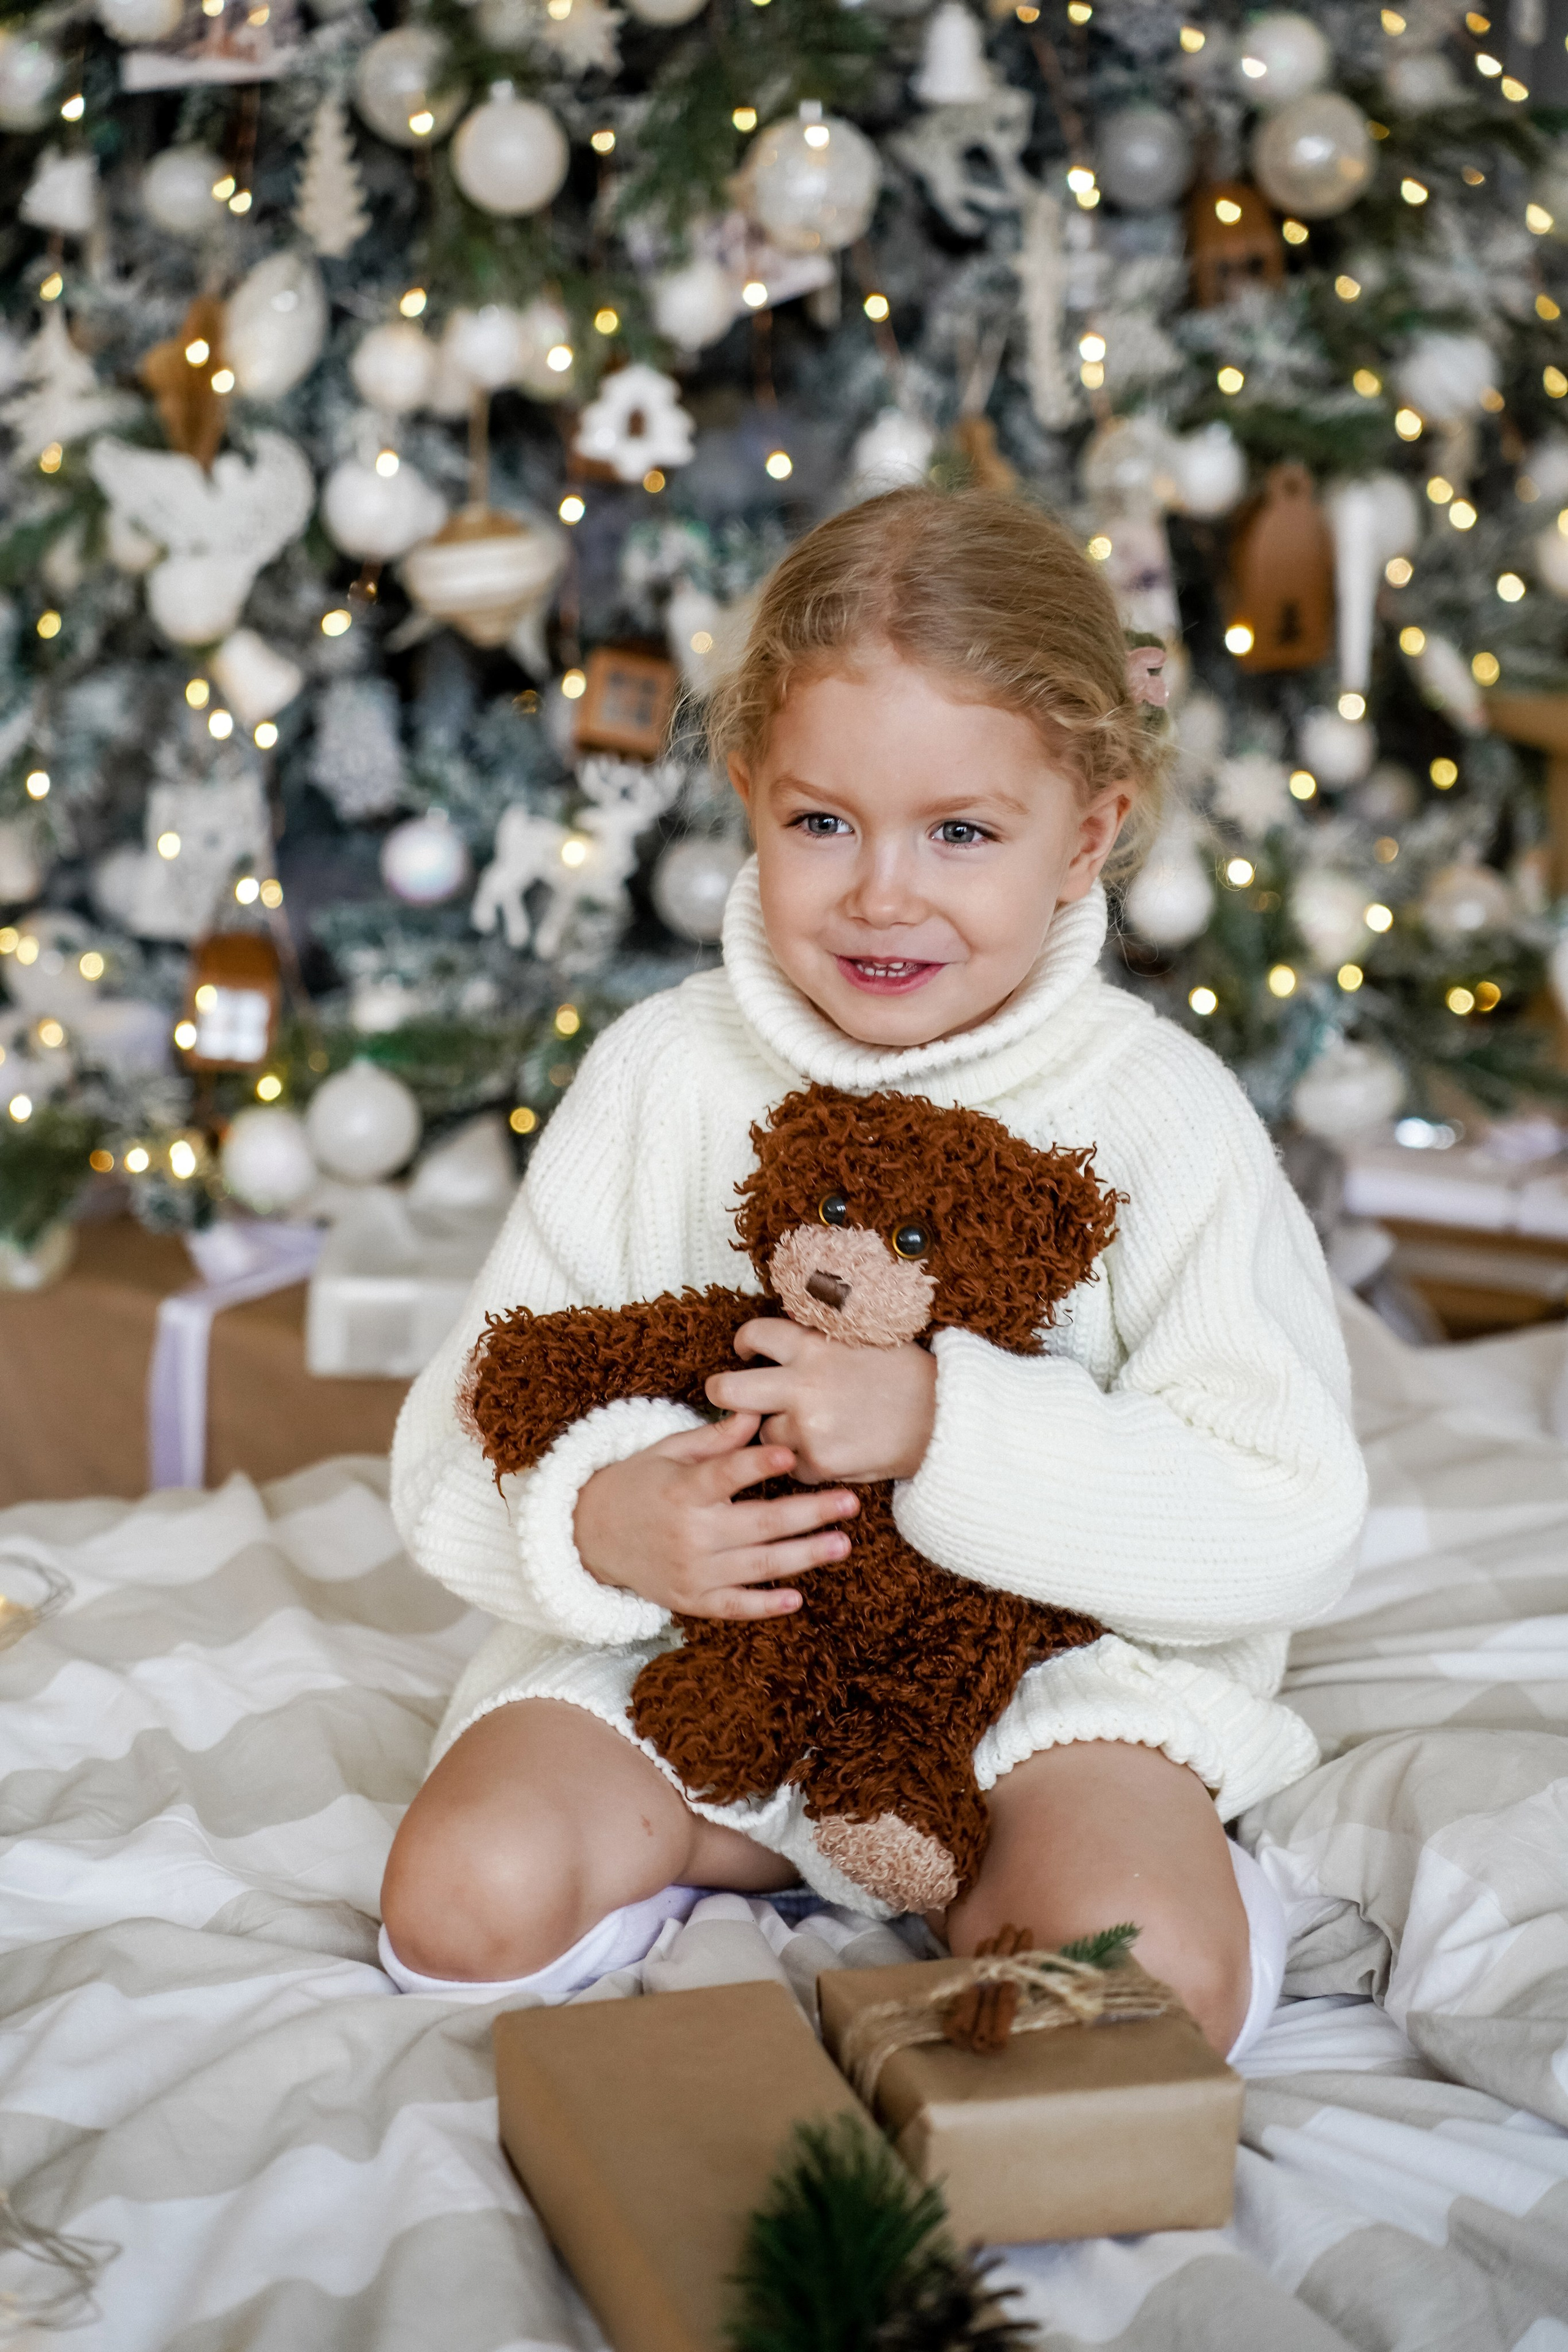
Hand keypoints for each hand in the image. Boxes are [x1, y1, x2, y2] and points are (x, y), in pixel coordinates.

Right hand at [572, 1411, 858, 1619]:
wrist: (589, 1536)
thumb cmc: (637, 1482)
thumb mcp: (668, 1451)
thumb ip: (715, 1438)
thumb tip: (755, 1412)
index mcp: (681, 1489)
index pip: (725, 1475)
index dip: (758, 1465)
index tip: (792, 1454)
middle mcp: (688, 1533)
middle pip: (758, 1524)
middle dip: (809, 1513)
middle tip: (849, 1502)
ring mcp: (691, 1571)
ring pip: (757, 1566)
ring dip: (804, 1556)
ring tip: (842, 1543)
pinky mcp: (691, 1600)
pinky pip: (734, 1606)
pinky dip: (764, 1606)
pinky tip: (797, 1598)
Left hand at [704, 1322, 937, 1485]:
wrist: (945, 1420)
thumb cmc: (907, 1376)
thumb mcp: (861, 1340)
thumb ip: (819, 1342)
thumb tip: (782, 1342)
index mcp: (812, 1346)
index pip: (754, 1334)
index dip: (744, 1344)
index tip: (747, 1353)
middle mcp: (802, 1385)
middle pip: (728, 1390)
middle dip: (723, 1393)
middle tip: (733, 1397)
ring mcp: (807, 1427)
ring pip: (763, 1434)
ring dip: (778, 1433)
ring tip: (813, 1429)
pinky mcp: (818, 1462)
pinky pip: (791, 1465)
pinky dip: (805, 1462)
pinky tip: (833, 1451)